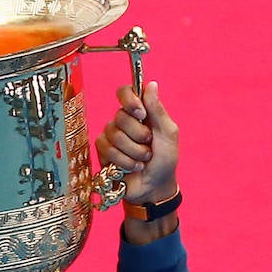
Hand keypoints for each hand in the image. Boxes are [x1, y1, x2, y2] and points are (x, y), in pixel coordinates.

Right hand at [96, 82, 180, 243]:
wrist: (155, 187)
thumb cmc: (165, 160)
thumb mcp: (167, 133)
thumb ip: (157, 110)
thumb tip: (151, 84)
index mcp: (140, 112)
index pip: (125, 92)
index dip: (129, 100)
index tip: (141, 113)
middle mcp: (124, 121)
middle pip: (120, 116)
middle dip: (138, 135)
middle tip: (149, 145)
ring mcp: (112, 137)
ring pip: (114, 135)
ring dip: (133, 151)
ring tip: (143, 160)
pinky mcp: (103, 153)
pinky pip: (106, 149)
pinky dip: (124, 161)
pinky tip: (132, 167)